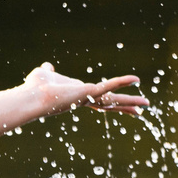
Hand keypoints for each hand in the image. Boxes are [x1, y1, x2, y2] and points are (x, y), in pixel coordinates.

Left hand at [25, 63, 147, 115]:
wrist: (31, 96)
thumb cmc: (34, 88)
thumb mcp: (44, 75)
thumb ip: (48, 71)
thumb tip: (46, 67)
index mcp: (78, 95)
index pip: (98, 99)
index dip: (111, 100)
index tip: (120, 103)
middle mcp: (85, 99)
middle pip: (110, 103)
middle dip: (126, 106)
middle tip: (142, 110)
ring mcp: (88, 97)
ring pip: (114, 99)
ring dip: (131, 101)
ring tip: (147, 104)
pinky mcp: (88, 92)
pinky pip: (108, 85)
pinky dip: (121, 81)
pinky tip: (136, 79)